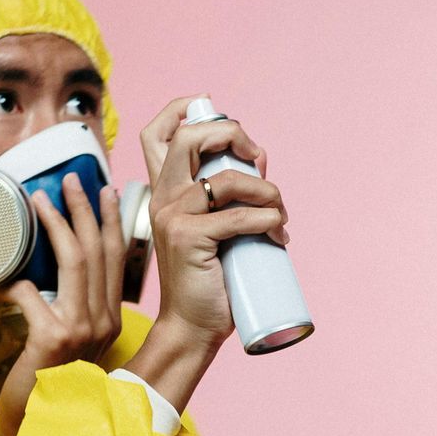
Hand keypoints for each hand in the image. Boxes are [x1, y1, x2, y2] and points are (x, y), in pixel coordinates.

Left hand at [0, 174, 126, 435]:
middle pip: (96, 251)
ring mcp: (82, 330)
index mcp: (109, 319)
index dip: (110, 222)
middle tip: (69, 180)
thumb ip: (70, 308)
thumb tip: (51, 268)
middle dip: (83, 209)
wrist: (40, 426)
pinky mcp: (53, 339)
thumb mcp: (68, 341)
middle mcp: (103, 322)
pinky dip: (12, 282)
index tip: (104, 191)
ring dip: (55, 223)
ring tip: (38, 198)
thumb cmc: (46, 381)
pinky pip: (31, 292)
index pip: (116, 260)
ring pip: (73, 261)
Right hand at [135, 95, 289, 347]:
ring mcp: (173, 216)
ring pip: (229, 179)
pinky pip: (241, 217)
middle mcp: (162, 198)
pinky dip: (269, 221)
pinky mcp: (189, 238)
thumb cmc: (209, 279)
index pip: (157, 133)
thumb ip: (224, 198)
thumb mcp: (212, 228)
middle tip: (257, 159)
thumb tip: (260, 166)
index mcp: (164, 192)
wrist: (192, 326)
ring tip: (279, 213)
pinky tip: (278, 236)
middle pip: (191, 137)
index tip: (217, 114)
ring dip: (267, 191)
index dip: (183, 109)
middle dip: (233, 135)